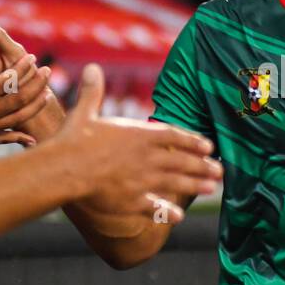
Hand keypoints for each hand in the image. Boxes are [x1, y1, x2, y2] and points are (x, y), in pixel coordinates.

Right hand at [0, 11, 62, 141]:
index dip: (20, 69)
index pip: (4, 83)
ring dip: (35, 105)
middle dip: (35, 84)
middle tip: (48, 71)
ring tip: (48, 93)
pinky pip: (7, 139)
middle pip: (18, 100)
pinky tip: (33, 137)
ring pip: (18, 119)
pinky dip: (21, 138)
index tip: (32, 57)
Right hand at [51, 64, 221, 219]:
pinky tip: (180, 216)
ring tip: (212, 188)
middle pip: (181, 161)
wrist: (64, 169)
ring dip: (195, 185)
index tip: (208, 146)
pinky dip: (168, 212)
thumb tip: (92, 68)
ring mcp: (141, 181)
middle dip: (202, 166)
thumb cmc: (73, 140)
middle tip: (220, 170)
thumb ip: (94, 92)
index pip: (173, 137)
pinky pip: (155, 208)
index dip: (192, 141)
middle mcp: (146, 158)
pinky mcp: (131, 202)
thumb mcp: (85, 112)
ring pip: (175, 183)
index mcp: (138, 135)